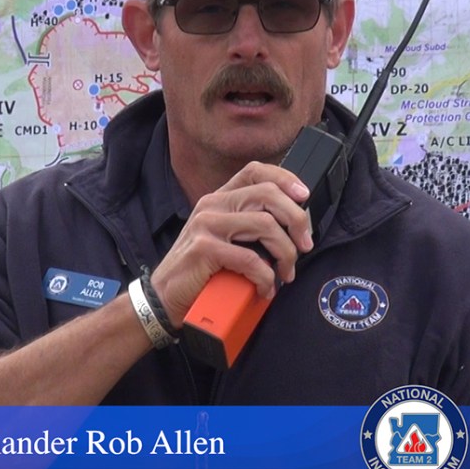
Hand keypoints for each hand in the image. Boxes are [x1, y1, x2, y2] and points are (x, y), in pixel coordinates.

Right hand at [150, 161, 313, 327]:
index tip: (304, 196)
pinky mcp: (204, 248)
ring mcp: (206, 225)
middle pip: (267, 194)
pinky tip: (264, 288)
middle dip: (296, 220)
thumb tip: (292, 226)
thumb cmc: (199, 272)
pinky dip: (265, 277)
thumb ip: (248, 225)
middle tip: (305, 245)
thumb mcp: (222, 238)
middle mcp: (211, 205)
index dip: (284, 178)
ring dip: (286, 253)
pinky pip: (250, 258)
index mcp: (218, 199)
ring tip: (285, 273)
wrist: (164, 297)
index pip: (254, 171)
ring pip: (265, 225)